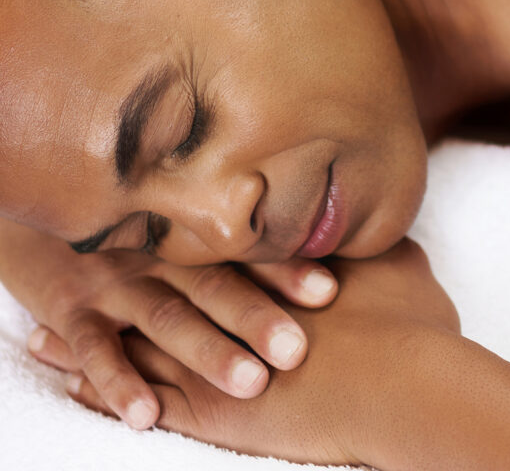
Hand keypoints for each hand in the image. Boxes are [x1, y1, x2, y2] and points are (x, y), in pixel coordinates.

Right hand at [4, 224, 336, 429]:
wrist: (52, 224)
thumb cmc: (140, 242)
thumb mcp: (181, 240)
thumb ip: (234, 255)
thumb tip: (323, 276)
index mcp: (194, 240)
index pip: (246, 252)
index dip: (287, 269)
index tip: (329, 290)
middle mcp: (162, 255)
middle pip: (214, 284)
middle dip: (256, 316)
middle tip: (296, 349)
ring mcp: (118, 280)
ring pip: (166, 315)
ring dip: (207, 350)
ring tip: (249, 382)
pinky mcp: (73, 310)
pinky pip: (95, 347)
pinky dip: (119, 381)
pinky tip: (146, 414)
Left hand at [67, 239, 458, 465]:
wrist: (406, 381)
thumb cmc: (408, 325)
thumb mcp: (398, 264)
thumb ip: (374, 243)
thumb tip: (378, 222)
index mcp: (265, 270)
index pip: (204, 252)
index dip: (164, 241)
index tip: (131, 228)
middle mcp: (230, 305)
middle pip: (157, 288)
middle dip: (109, 281)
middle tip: (66, 270)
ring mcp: (216, 355)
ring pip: (134, 339)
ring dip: (89, 334)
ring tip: (41, 328)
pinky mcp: (213, 407)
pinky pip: (140, 396)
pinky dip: (101, 388)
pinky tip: (71, 382)